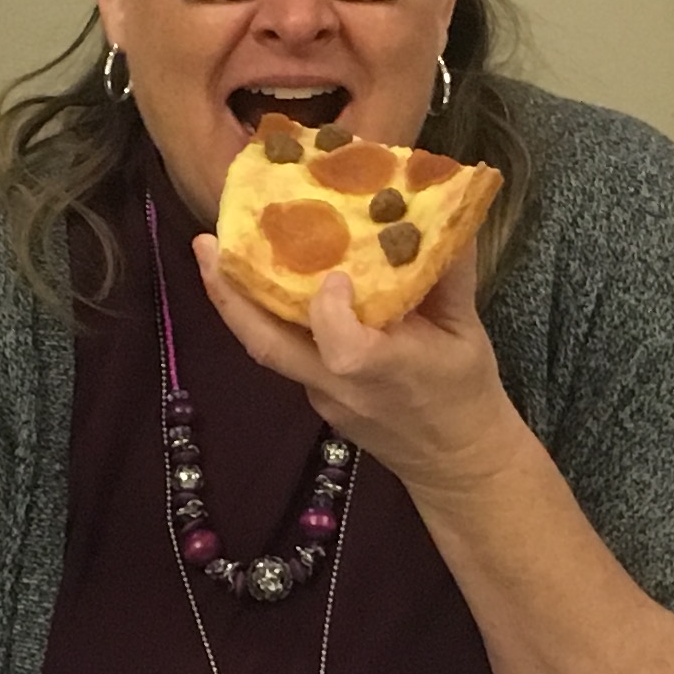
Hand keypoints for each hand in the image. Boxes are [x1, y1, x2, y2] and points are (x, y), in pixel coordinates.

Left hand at [189, 235, 530, 494]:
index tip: (338, 274)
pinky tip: (261, 278)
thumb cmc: (465, 395)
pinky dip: (267, 313)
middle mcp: (341, 387)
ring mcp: (321, 396)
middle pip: (268, 347)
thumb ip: (451, 276)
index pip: (342, 348)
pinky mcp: (315, 397)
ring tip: (214, 251)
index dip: (331, 308)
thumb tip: (446, 210)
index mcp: (386, 371)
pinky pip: (283, 350)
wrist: (454, 463)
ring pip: (266, 348)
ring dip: (236, 301)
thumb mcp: (469, 333)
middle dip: (230, 295)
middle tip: (204, 243)